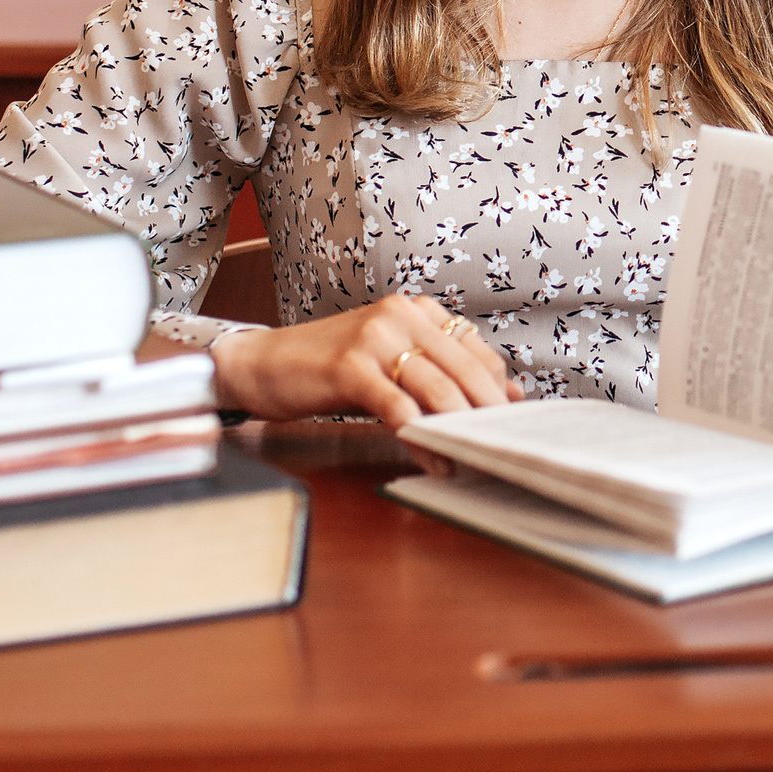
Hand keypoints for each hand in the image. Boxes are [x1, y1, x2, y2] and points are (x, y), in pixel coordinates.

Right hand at [209, 294, 522, 454]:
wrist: (262, 364)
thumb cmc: (330, 368)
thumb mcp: (391, 360)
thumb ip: (442, 372)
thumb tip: (509, 395)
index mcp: (418, 310)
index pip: (477, 352)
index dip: (498, 392)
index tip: (510, 424)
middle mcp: (402, 315)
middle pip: (466, 370)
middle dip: (488, 413)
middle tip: (501, 447)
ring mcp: (376, 337)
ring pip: (438, 389)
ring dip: (458, 430)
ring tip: (469, 458)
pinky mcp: (351, 366)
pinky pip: (400, 408)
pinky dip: (423, 439)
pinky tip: (433, 460)